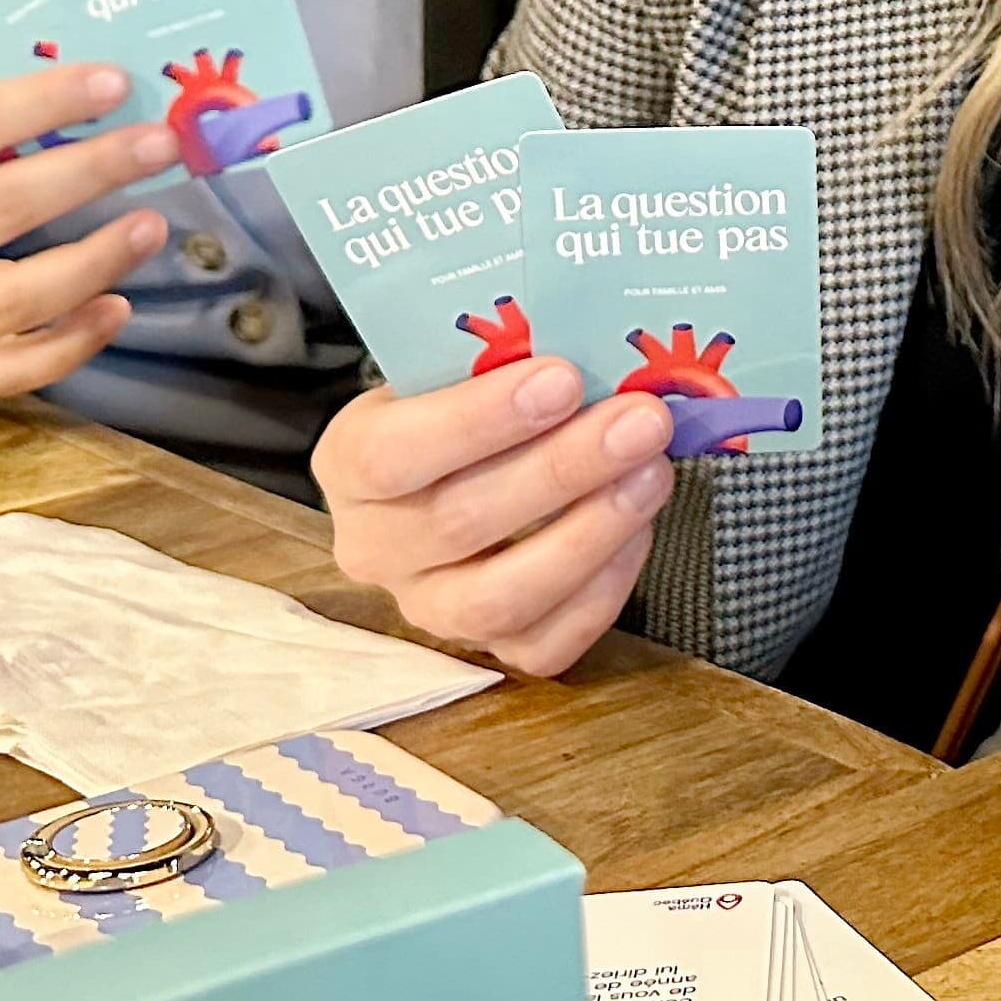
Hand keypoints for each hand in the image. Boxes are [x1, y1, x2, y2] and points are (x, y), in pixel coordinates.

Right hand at [0, 60, 173, 397]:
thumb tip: (76, 100)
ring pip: (9, 303)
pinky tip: (114, 308)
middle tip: (158, 144)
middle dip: (89, 172)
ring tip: (150, 224)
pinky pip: (3, 374)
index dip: (43, 102)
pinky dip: (66, 348)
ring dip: (91, 262)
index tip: (111, 82)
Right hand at [312, 361, 673, 674]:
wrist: (453, 470)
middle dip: (562, 468)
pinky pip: (544, 643)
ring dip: (590, 533)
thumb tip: (592, 349)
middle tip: (639, 421)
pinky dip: (602, 588)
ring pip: (500, 598)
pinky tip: (639, 528)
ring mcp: (429, 608)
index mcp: (349, 464)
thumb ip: (497, 363)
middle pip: (460, 522)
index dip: (479, 419)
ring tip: (652, 473)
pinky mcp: (489, 651)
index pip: (395, 453)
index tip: (562, 378)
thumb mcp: (452, 369)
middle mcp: (375, 547)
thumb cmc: (460, 405)